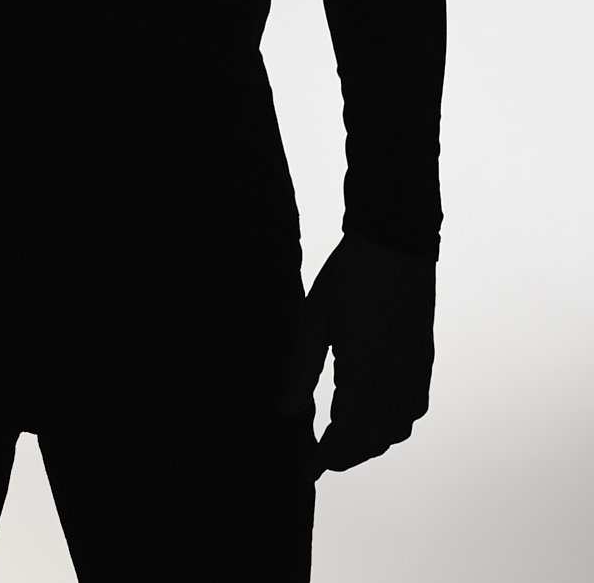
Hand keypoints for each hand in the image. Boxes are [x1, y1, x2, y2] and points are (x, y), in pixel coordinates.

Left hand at [280, 231, 434, 480]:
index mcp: (366, 373)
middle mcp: (396, 380)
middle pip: (373, 440)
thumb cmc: (349, 276)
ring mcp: (415, 370)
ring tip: (344, 441)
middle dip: (346, 456)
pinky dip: (395, 423)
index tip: (306, 469)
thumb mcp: (312, 319)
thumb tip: (287, 410)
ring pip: (398, 429)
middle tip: (319, 459)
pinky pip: (415, 408)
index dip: (324, 458)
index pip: (345, 435)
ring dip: (371, 443)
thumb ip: (300, 370)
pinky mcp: (424, 358)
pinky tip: (377, 414)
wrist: (395, 242)